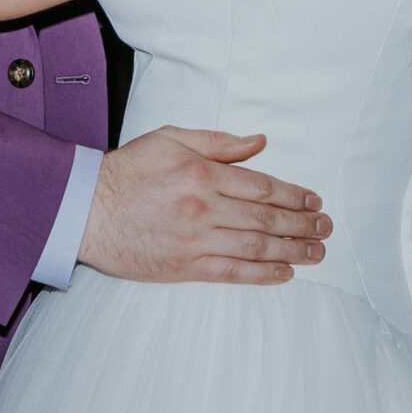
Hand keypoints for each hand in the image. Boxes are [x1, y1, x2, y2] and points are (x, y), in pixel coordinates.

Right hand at [78, 126, 331, 284]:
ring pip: (256, 247)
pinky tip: (284, 273)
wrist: (85, 210)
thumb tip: (259, 143)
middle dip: (302, 225)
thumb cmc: (126, 171)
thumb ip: (218, 142)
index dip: (294, 196)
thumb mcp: (171, 139)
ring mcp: (195, 240)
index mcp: (202, 173)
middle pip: (266, 218)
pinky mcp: (184, 266)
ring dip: (292, 251)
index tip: (315, 202)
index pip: (262, 187)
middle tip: (326, 229)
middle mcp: (204, 207)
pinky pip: (232, 272)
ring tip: (316, 253)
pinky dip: (262, 274)